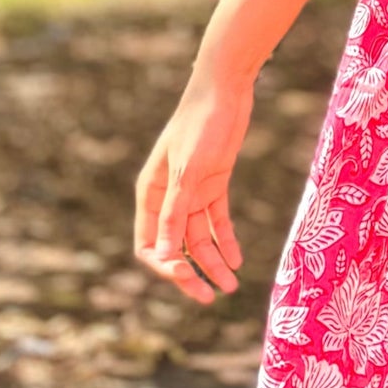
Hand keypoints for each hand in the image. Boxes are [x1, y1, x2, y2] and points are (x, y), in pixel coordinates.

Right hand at [134, 71, 250, 303]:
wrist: (225, 90)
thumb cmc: (199, 125)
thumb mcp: (187, 171)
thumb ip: (174, 212)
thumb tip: (164, 254)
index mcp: (150, 194)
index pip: (149, 244)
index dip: (164, 265)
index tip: (187, 274)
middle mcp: (168, 197)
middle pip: (175, 246)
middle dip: (190, 273)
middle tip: (210, 297)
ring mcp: (192, 191)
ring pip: (199, 237)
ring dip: (214, 262)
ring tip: (231, 286)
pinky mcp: (215, 183)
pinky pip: (218, 220)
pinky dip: (227, 240)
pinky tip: (238, 259)